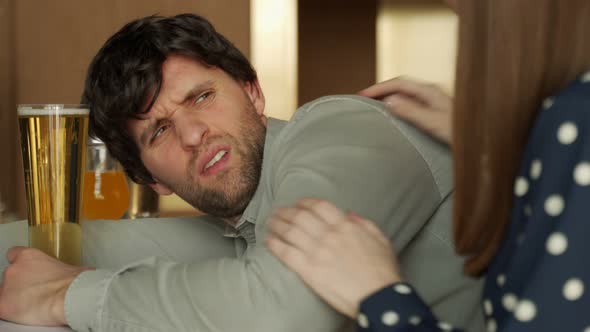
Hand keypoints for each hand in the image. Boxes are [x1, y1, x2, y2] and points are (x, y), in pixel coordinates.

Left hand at [0, 247, 90, 325]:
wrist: (70, 296)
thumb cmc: (75, 281)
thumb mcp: (70, 267)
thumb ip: (59, 269)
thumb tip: (69, 275)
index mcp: (29, 256)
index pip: (14, 254)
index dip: (21, 264)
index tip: (28, 271)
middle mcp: (13, 269)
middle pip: (11, 275)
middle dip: (21, 283)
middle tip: (36, 291)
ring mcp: (6, 287)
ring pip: (6, 292)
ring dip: (16, 297)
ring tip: (34, 303)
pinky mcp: (3, 306)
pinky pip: (3, 309)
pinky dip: (13, 312)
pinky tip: (28, 313)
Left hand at [266, 198, 400, 317]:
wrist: (379, 296)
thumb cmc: (383, 271)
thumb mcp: (380, 240)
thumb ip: (364, 224)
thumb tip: (349, 214)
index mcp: (346, 226)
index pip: (320, 206)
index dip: (305, 202)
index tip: (298, 203)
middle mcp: (329, 235)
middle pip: (301, 216)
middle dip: (286, 211)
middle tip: (278, 211)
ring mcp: (317, 251)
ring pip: (290, 231)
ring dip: (277, 224)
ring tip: (270, 222)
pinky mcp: (308, 270)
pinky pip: (286, 252)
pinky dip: (275, 244)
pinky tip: (268, 240)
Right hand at [358, 77, 452, 144]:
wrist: (481, 142)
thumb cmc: (461, 133)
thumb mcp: (433, 122)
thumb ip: (411, 111)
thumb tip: (389, 100)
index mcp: (430, 91)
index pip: (399, 83)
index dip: (379, 88)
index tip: (362, 95)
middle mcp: (431, 93)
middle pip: (401, 86)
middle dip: (382, 90)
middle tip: (364, 99)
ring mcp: (434, 101)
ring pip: (406, 94)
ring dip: (389, 97)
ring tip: (374, 106)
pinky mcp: (435, 111)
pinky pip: (411, 103)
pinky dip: (398, 105)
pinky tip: (394, 115)